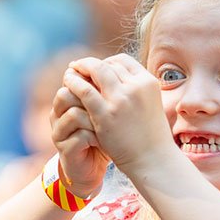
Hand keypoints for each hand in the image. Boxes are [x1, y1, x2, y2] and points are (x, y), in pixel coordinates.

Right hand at [50, 80, 108, 198]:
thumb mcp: (104, 112)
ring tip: (107, 125)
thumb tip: (118, 64)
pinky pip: (79, 136)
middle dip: (91, 98)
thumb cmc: (101, 137)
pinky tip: (104, 140)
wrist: (91, 168)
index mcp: (66, 101)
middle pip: (66, 93)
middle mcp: (58, 114)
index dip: (91, 81)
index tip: (111, 88)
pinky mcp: (65, 151)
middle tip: (109, 105)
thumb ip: (104, 92)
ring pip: (73, 114)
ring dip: (94, 119)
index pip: (73, 79)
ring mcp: (59, 133)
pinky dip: (95, 137)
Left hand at [64, 54, 176, 176]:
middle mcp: (136, 87)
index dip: (106, 62)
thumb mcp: (149, 104)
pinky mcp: (106, 114)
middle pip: (107, 64)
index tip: (95, 69)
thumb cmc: (150, 136)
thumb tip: (117, 78)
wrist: (152, 159)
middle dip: (90, 64)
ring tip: (69, 72)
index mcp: (148, 82)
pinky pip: (85, 91)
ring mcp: (121, 100)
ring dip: (79, 69)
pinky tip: (67, 84)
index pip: (123, 61)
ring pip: (95, 71)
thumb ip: (135, 90)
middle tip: (77, 66)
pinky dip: (74, 84)